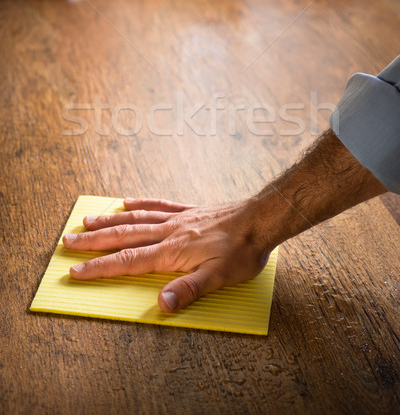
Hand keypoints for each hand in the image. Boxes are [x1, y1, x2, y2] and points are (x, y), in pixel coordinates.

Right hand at [62, 197, 272, 312]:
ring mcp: (177, 219)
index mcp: (171, 252)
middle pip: (124, 236)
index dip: (100, 267)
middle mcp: (169, 232)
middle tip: (69, 241)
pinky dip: (140, 203)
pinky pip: (158, 204)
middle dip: (94, 241)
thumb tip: (162, 305)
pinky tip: (128, 201)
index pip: (128, 261)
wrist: (260, 220)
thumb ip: (189, 290)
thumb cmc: (242, 251)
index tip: (76, 270)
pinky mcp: (188, 211)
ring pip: (136, 218)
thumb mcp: (219, 277)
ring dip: (110, 221)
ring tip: (88, 221)